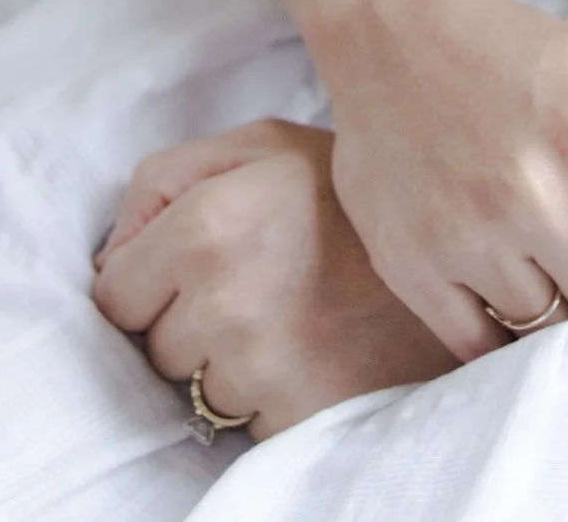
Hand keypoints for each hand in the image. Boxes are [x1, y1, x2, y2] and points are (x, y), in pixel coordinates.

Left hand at [92, 120, 451, 440]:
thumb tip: (109, 253)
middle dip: (190, 323)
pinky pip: (242, 422)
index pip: (114, 291)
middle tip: (261, 286)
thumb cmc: (347, 199)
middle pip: (151, 346)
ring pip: (193, 390)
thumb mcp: (266, 146)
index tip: (204, 267)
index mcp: (209, 217)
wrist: (458, 258)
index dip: (153, 281)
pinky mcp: (291, 414)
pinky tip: (310, 356)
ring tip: (291, 319)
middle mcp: (224, 294)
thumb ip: (169, 177)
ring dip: (229, 366)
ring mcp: (258, 363)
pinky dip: (268, 399)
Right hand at [308, 0, 567, 361]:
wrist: (404, 37)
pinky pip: (482, 349)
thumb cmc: (544, 67)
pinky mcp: (412, 266)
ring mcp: (465, 235)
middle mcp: (530, 194)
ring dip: (563, 307)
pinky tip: (505, 274)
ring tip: (550, 249)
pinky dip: (503, 330)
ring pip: (552, 335)